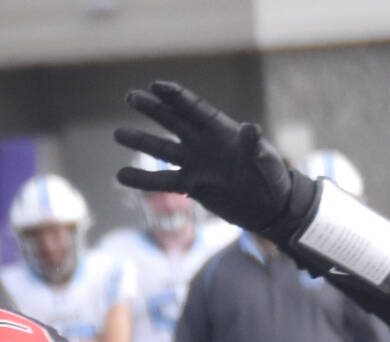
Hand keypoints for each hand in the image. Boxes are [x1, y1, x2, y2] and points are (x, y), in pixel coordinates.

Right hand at [115, 81, 317, 241]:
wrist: (269, 208)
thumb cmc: (272, 179)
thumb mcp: (267, 163)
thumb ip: (256, 148)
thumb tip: (251, 128)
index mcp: (222, 130)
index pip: (194, 109)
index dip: (176, 96)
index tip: (156, 86)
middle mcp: (204, 143)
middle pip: (173, 122)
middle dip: (152, 109)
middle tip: (130, 96)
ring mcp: (195, 164)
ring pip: (162, 150)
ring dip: (141, 141)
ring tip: (117, 134)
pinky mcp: (191, 186)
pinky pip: (163, 182)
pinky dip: (143, 179)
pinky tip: (122, 175)